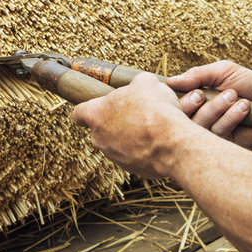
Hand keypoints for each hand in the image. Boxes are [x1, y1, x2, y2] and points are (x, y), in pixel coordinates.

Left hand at [72, 72, 200, 177]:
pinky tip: (158, 141)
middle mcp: (99, 137)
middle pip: (101, 128)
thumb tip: (139, 85)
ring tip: (152, 127)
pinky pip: (132, 156)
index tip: (91, 111)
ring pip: (117, 143)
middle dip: (116, 121)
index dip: (85, 110)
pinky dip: (142, 149)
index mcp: (96, 114)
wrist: (172, 144)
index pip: (78, 113)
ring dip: (130, 136)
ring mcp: (113, 155)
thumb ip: (136, 83)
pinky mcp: (130, 168)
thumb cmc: (155, 110)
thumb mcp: (146, 83)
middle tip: (135, 113)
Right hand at [167, 60, 251, 147]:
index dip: (179, 98)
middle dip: (193, 103)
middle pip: (180, 115)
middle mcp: (199, 114)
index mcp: (196, 98)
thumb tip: (169, 82)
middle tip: (205, 95)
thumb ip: (196, 75)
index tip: (194, 92)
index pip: (174, 101)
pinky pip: (216, 133)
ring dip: (217, 107)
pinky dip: (231, 117)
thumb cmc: (251, 85)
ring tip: (234, 96)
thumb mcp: (223, 71)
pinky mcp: (222, 143)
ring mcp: (209, 130)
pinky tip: (244, 108)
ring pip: (198, 124)